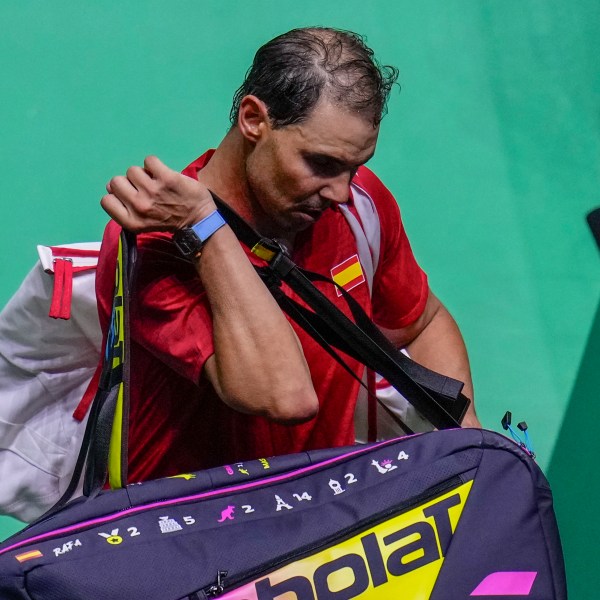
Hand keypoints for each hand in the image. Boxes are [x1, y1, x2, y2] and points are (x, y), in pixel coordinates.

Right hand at [101, 156, 215, 231]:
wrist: (199, 220)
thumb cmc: (169, 220)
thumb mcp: (142, 222)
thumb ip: (125, 207)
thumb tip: (109, 186)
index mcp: (131, 222)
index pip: (106, 201)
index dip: (117, 196)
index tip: (131, 197)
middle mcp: (139, 207)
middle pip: (116, 181)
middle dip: (129, 183)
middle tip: (146, 190)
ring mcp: (153, 191)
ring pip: (132, 170)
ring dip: (144, 174)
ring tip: (157, 183)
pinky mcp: (166, 178)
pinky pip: (149, 160)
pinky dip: (156, 164)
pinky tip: (164, 175)